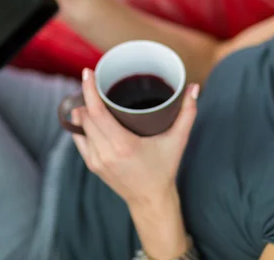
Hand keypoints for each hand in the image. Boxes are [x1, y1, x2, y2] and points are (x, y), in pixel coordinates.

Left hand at [71, 68, 199, 206]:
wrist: (150, 200)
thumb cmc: (165, 168)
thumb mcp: (178, 140)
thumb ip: (188, 113)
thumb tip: (193, 87)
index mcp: (123, 145)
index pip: (96, 112)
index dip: (89, 90)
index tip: (88, 72)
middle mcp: (105, 153)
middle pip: (86, 117)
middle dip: (86, 95)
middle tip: (93, 79)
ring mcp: (96, 160)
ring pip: (80, 127)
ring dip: (82, 109)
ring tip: (89, 94)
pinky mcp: (92, 165)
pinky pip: (80, 139)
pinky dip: (81, 125)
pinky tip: (85, 115)